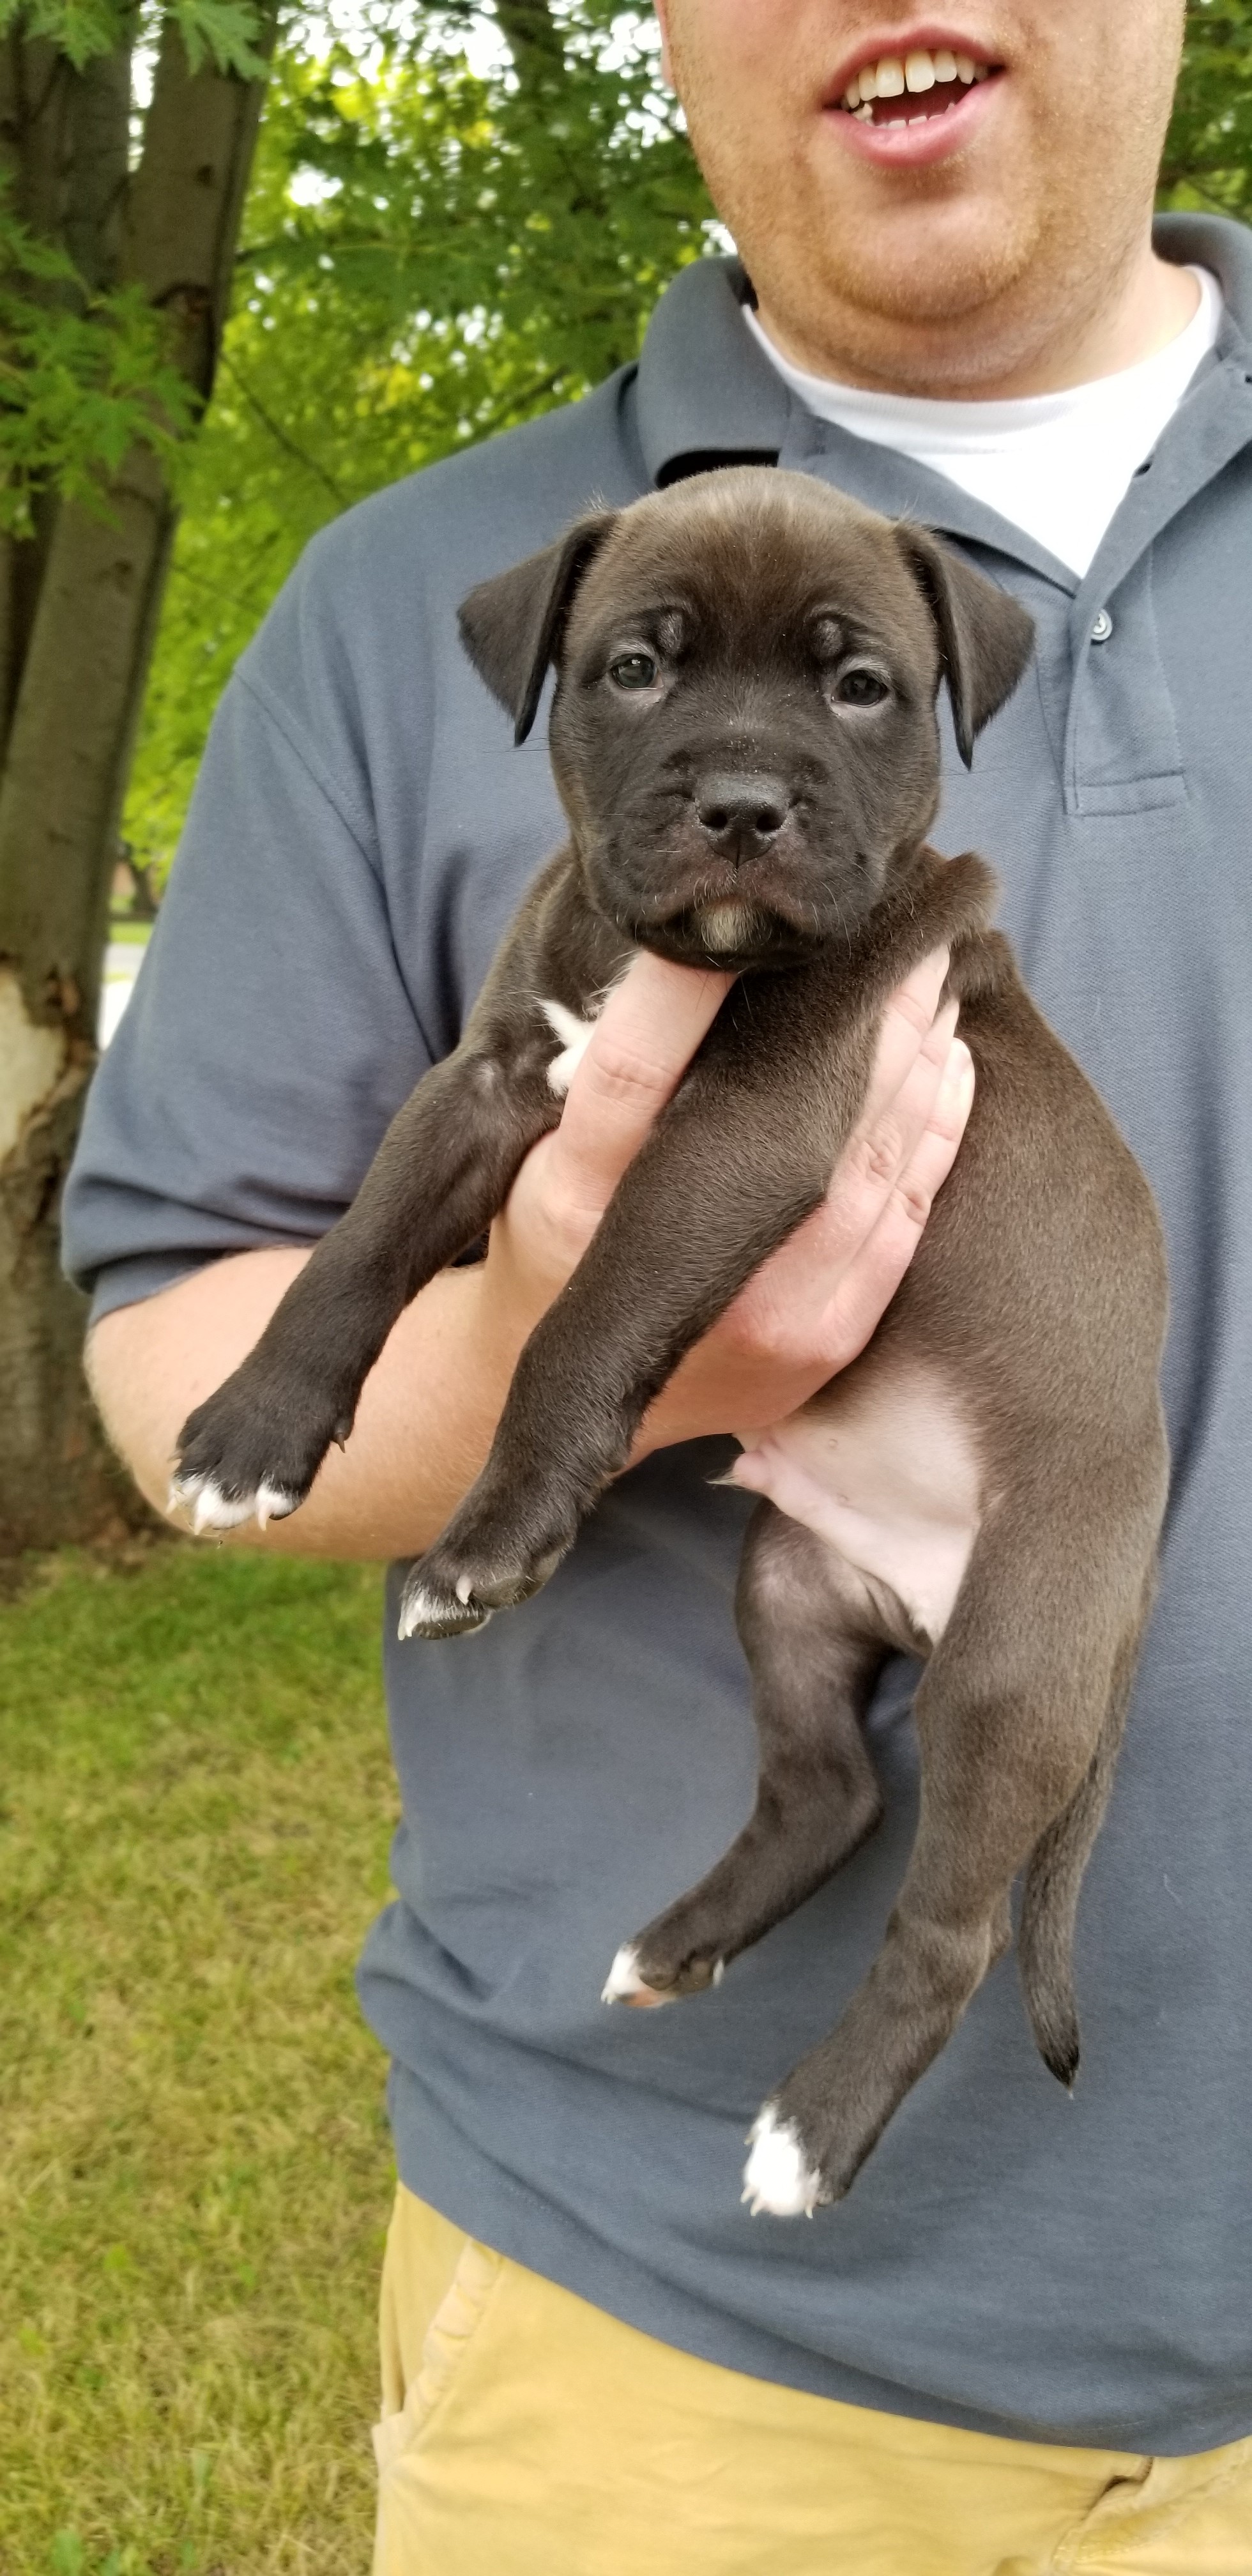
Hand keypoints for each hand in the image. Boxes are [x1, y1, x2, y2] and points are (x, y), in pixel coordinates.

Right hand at [475, 944, 972, 1452]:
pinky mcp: (816, 1342)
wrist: (588, 1386)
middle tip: (905, 933)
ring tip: (937, 980)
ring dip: (914, 1065)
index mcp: (575, 1198)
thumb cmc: (566, 1231)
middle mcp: (668, 1263)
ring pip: (861, 1168)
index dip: (682, 992)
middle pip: (784, 1121)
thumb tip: (706, 951)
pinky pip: (898, 1226)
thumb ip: (611, 1074)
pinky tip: (949, 1067)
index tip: (749, 916)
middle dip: (859, 1019)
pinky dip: (933, 1138)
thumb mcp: (549, 1149)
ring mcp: (753, 1314)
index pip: (629, 1074)